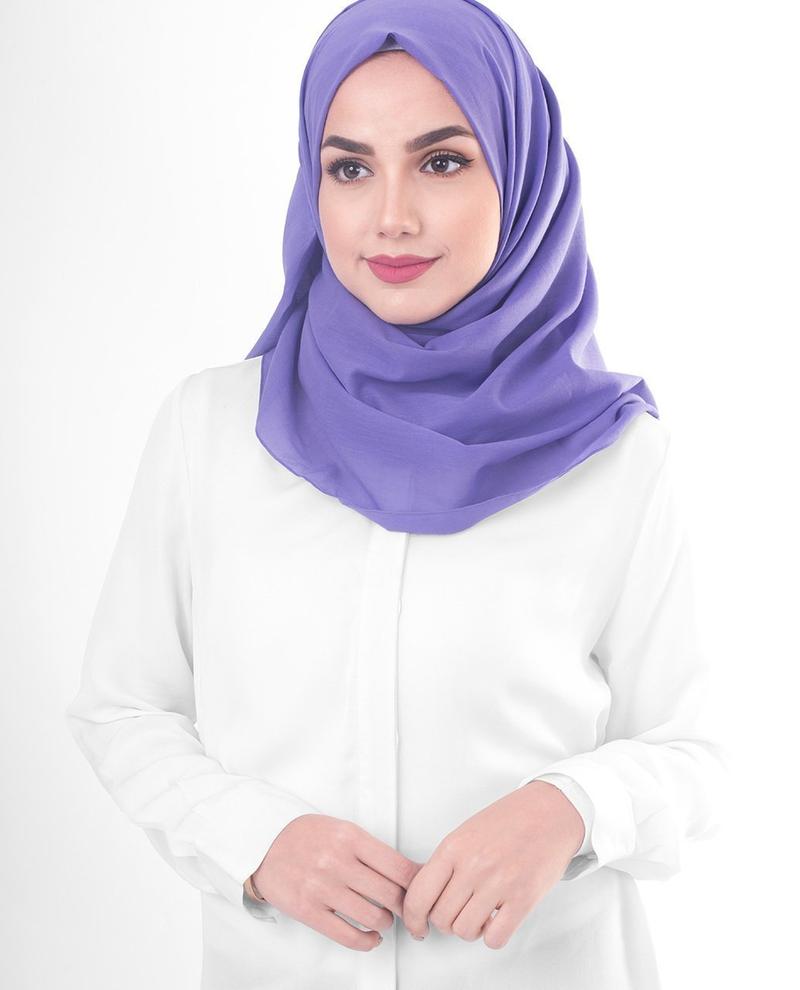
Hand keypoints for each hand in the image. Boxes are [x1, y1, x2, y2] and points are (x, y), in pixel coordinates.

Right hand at [251, 813, 423, 950]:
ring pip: (373, 916)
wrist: (264, 843)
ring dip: (386, 922)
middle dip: (405, 905)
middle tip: (407, 908)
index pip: (398, 866)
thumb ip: (371, 850)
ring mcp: (322, 887)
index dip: (417, 883)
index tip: (423, 889)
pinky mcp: (308, 910)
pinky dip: (367, 941)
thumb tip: (407, 872)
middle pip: (390, 893)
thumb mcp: (342, 829)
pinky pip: (348, 935)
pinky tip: (372, 937)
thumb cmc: (307, 836)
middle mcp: (338, 861)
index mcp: (350, 837)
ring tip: (384, 918)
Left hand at [402, 781, 584, 949]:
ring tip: (481, 913)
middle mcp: (473, 865)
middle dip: (447, 921)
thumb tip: (427, 896)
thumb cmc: (510, 820)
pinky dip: (493, 936)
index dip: (412, 918)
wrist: (551, 811)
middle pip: (441, 918)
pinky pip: (495, 938)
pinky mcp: (524, 898)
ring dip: (471, 929)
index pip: (418, 895)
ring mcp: (499, 883)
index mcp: (454, 847)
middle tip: (458, 912)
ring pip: (465, 931)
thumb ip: (446, 863)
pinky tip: (498, 919)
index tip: (417, 926)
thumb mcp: (467, 832)